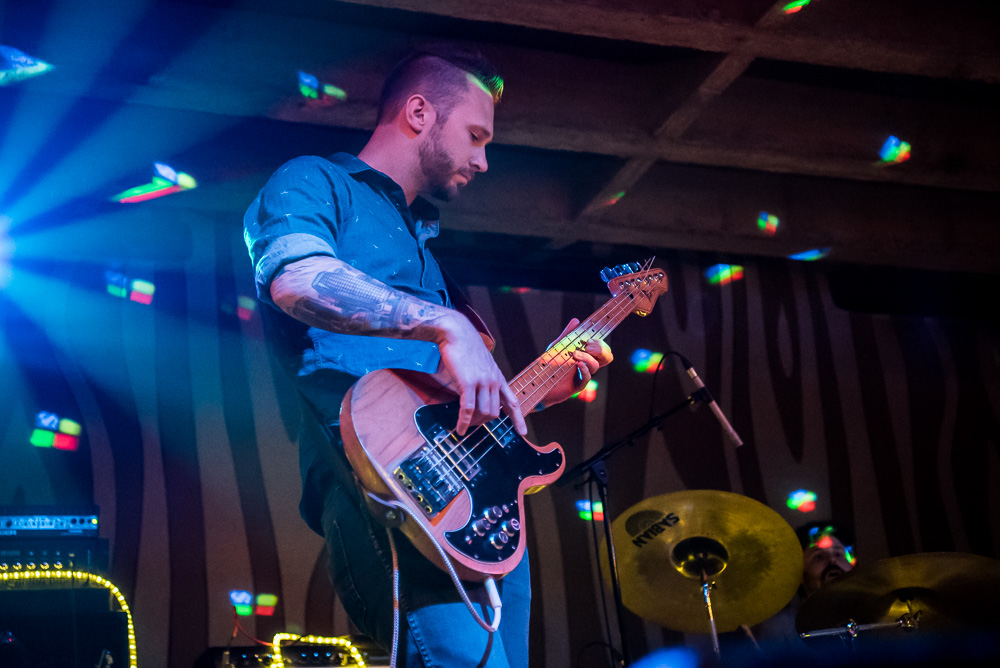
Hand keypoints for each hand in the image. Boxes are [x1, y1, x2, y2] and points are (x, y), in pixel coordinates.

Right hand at [434, 312, 526, 436]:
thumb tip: (479, 397)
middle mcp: (494, 381)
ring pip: (483, 412)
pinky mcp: (468, 382)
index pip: (513, 402)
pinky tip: (459, 429)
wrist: (457, 332)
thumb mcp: (482, 365)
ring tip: (463, 425)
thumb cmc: (466, 347)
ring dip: (473, 422)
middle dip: (483, 422)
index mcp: (499, 378)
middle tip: (471, 424)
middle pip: (495, 412)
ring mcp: (482, 382)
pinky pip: (468, 409)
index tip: (523, 433)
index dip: (518, 419)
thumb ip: (485, 380)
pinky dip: (463, 422)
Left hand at [538, 318, 613, 406]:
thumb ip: (567, 335)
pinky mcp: (578, 385)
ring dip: (588, 357)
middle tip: (587, 346)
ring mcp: (583, 375)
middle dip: (600, 349)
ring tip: (576, 354)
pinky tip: (578, 364)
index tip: (589, 339)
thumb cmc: (549, 365)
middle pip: (607, 357)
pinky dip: (584, 369)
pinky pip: (587, 377)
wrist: (539, 382)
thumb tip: (576, 320)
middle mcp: (587, 365)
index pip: (602, 347)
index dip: (601, 343)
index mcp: (585, 355)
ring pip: (596, 365)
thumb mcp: (558, 346)